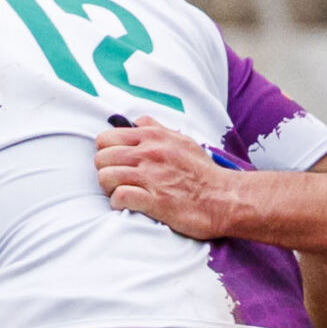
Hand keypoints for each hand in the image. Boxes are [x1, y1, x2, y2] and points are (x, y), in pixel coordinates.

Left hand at [98, 113, 246, 239]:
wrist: (225, 199)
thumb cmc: (203, 173)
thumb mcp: (182, 141)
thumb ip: (156, 129)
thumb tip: (136, 122)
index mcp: (153, 137)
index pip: (106, 138)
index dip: (107, 152)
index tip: (118, 163)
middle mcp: (149, 153)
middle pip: (101, 158)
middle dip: (106, 171)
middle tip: (119, 181)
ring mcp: (150, 177)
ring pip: (105, 176)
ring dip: (110, 188)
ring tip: (123, 193)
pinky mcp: (154, 201)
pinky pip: (119, 197)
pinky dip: (118, 204)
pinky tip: (129, 205)